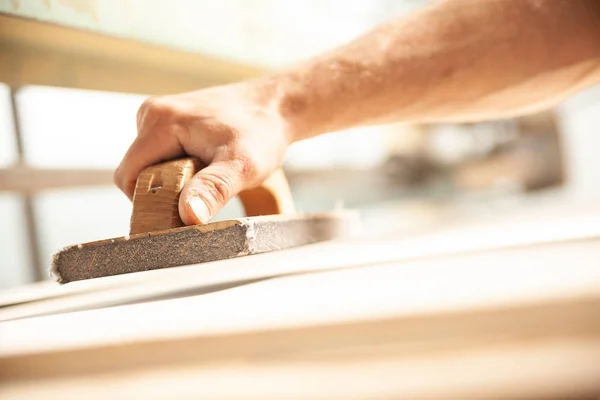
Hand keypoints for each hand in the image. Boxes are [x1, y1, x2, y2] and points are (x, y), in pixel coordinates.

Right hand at [114, 80, 293, 224]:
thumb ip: (213, 189)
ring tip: (210, 174)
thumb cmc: (262, 133)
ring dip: (173, 181)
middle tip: (204, 193)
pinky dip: (179, 168)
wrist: (277, 106)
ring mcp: (160, 115)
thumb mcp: (242, 166)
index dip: (148, 203)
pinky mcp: (170, 120)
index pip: (128, 177)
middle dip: (164, 191)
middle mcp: (151, 113)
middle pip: (138, 172)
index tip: (180, 212)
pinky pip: (161, 155)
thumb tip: (187, 214)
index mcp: (158, 121)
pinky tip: (207, 164)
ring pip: (149, 165)